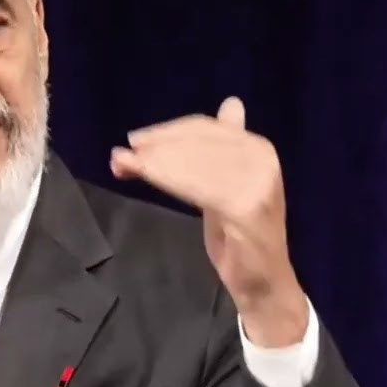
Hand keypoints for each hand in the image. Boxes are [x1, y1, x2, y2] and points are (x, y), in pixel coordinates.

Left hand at [110, 96, 308, 346]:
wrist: (264, 282)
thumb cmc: (240, 235)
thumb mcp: (230, 183)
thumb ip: (224, 148)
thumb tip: (232, 103)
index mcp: (258, 149)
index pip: (205, 129)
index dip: (166, 132)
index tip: (135, 141)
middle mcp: (263, 160)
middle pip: (196, 143)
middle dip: (155, 148)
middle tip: (122, 156)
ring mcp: (258, 185)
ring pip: (194, 163)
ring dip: (154, 163)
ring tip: (124, 166)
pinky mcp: (247, 209)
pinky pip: (199, 188)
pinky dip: (168, 179)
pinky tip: (145, 177)